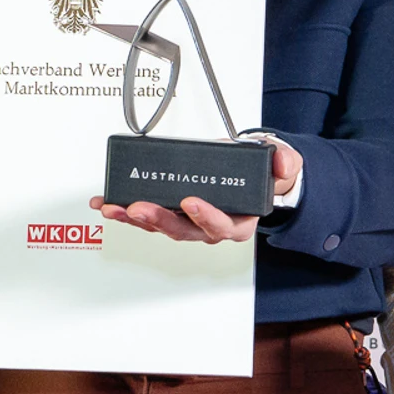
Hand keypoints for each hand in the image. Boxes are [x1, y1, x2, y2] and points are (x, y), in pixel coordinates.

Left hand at [93, 138, 300, 244]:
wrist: (254, 179)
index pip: (222, 226)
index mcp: (238, 222)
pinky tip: (107, 203)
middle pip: (182, 230)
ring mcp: (188, 222)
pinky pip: (147, 216)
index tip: (190, 202)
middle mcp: (209, 228)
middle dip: (158, 220)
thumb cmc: (262, 178)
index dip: (206, 217)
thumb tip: (281, 162)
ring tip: (114, 208)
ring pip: (160, 226)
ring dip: (135, 218)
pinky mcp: (171, 213)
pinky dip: (126, 210)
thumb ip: (286, 163)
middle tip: (139, 207)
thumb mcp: (285, 165)